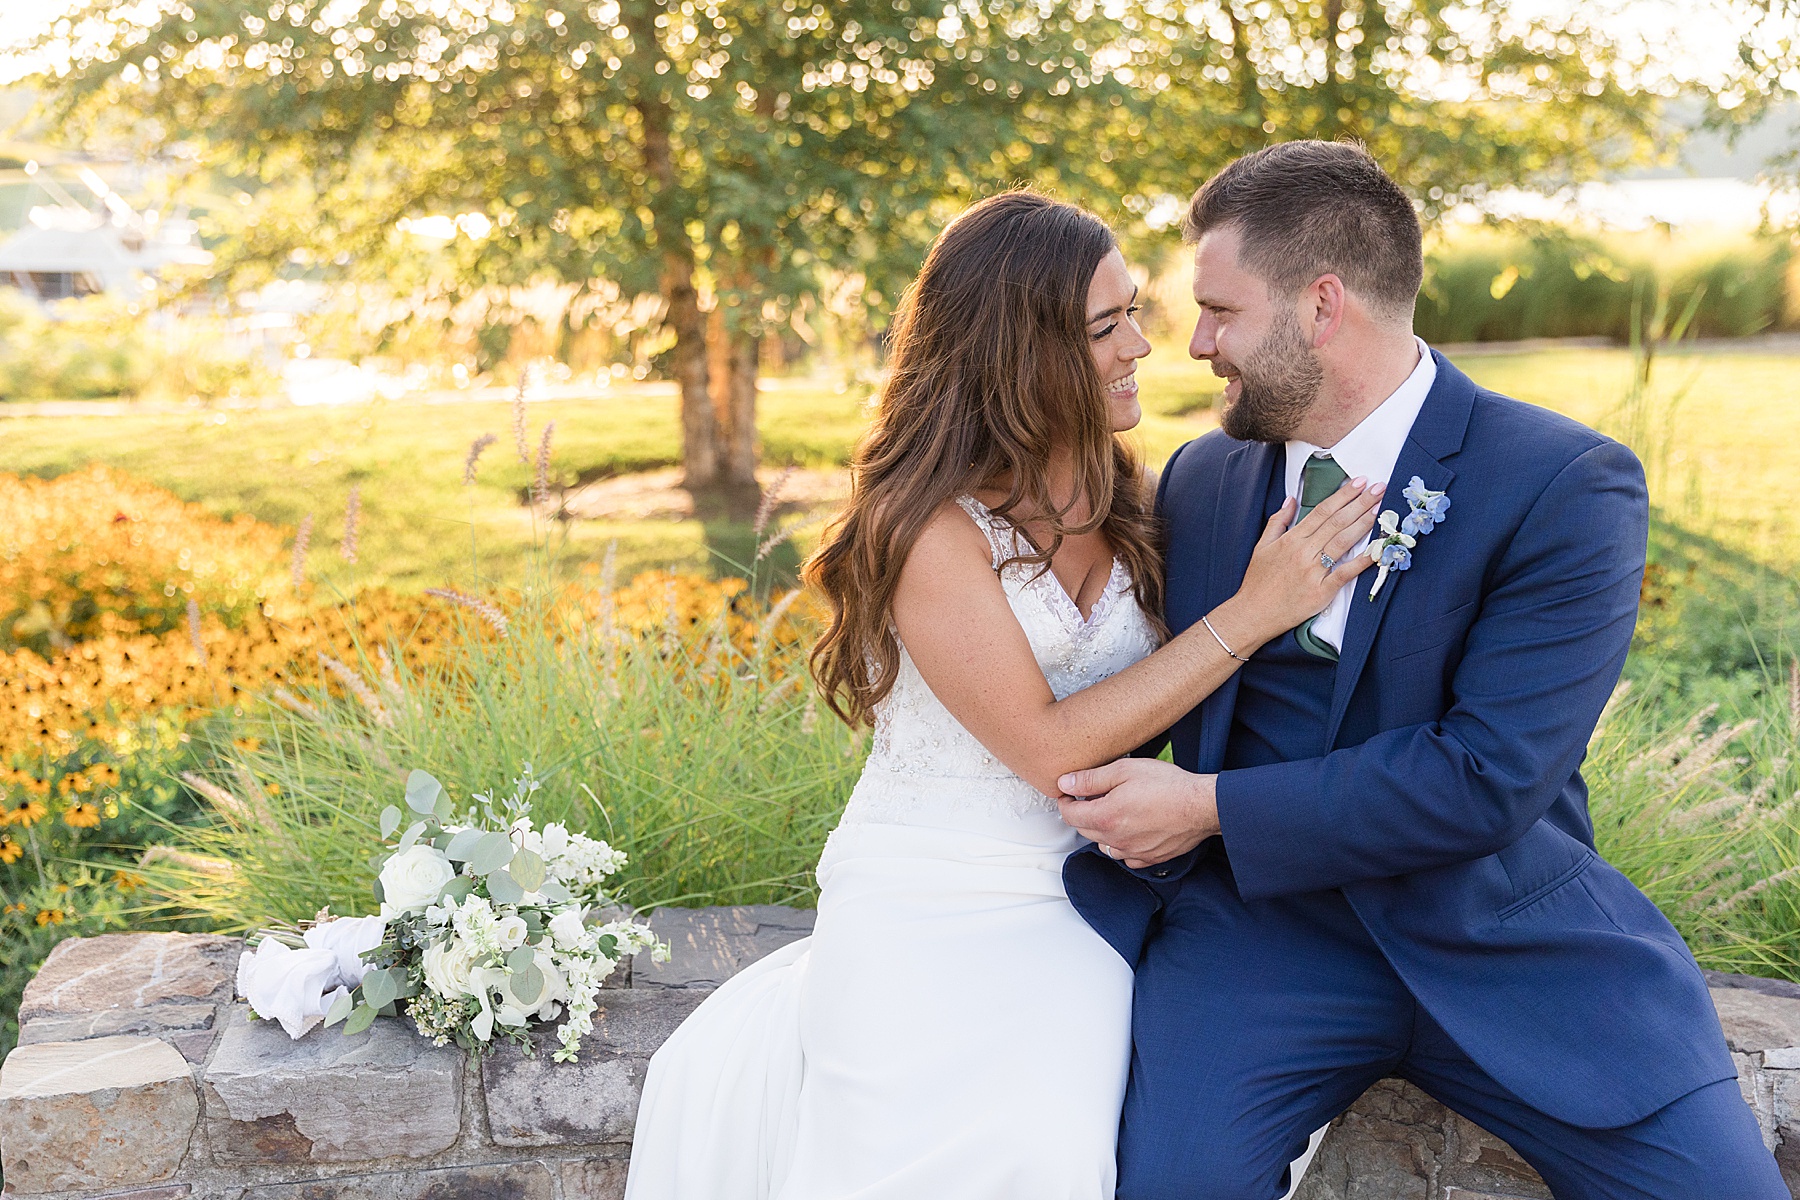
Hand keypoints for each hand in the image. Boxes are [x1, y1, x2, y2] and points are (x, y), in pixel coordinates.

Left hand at [1055, 758, 1218, 868]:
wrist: (1201, 805)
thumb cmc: (1168, 786)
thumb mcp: (1124, 770)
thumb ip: (1090, 779)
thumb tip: (1066, 783)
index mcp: (1105, 818)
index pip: (1069, 815)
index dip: (1065, 801)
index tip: (1068, 792)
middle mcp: (1115, 840)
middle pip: (1084, 830)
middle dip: (1083, 813)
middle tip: (1092, 796)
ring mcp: (1133, 852)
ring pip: (1104, 845)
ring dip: (1102, 830)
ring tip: (1114, 811)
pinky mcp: (1150, 858)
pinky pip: (1126, 856)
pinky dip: (1122, 845)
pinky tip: (1132, 829)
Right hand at [1219, 479, 1382, 645]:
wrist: (1253, 613)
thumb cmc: (1257, 583)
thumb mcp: (1262, 546)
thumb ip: (1277, 521)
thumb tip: (1290, 500)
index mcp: (1291, 539)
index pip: (1322, 511)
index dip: (1343, 495)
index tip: (1359, 482)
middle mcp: (1303, 552)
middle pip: (1337, 522)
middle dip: (1360, 503)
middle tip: (1379, 488)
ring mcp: (1313, 571)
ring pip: (1343, 542)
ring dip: (1364, 523)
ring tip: (1380, 509)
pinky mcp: (1321, 591)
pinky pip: (1345, 573)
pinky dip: (1362, 561)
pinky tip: (1376, 550)